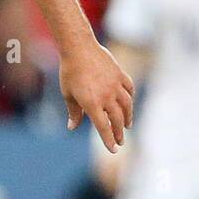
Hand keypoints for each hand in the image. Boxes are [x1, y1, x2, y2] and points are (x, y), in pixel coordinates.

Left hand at [60, 38, 133, 152]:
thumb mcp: (68, 94)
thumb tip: (72, 127)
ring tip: (127, 125)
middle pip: (117, 120)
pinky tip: (129, 103)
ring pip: (127, 106)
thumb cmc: (70, 72)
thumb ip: (73, 112)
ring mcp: (115, 85)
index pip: (103, 128)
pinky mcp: (120, 75)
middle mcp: (107, 96)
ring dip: (128, 118)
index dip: (108, 140)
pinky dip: (130, 98)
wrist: (79, 48)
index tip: (113, 150)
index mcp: (92, 104)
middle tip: (120, 141)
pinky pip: (129, 89)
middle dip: (118, 133)